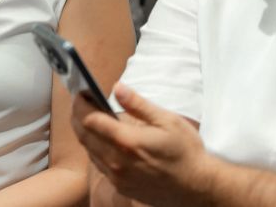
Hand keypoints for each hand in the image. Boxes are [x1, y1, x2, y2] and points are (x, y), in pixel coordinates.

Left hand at [71, 84, 215, 206]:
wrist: (198, 188)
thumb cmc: (186, 152)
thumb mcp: (167, 121)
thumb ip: (138, 104)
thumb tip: (117, 87)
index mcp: (128, 141)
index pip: (90, 120)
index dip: (81, 104)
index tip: (82, 92)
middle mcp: (117, 161)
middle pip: (83, 135)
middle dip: (77, 116)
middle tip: (80, 102)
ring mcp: (118, 177)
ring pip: (89, 151)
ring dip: (85, 133)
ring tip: (89, 117)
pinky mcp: (121, 187)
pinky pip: (99, 165)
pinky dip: (95, 149)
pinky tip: (102, 139)